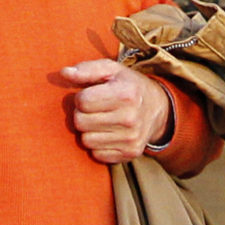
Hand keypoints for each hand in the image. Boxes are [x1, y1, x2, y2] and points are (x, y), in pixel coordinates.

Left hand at [56, 59, 172, 164]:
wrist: (159, 109)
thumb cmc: (129, 85)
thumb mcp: (111, 70)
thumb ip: (86, 69)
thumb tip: (64, 73)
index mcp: (125, 94)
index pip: (82, 102)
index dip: (82, 97)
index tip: (92, 95)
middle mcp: (130, 118)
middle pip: (80, 122)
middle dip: (82, 114)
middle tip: (95, 109)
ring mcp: (131, 139)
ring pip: (86, 140)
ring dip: (89, 131)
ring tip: (101, 121)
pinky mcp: (130, 154)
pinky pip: (96, 154)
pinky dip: (98, 145)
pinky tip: (108, 133)